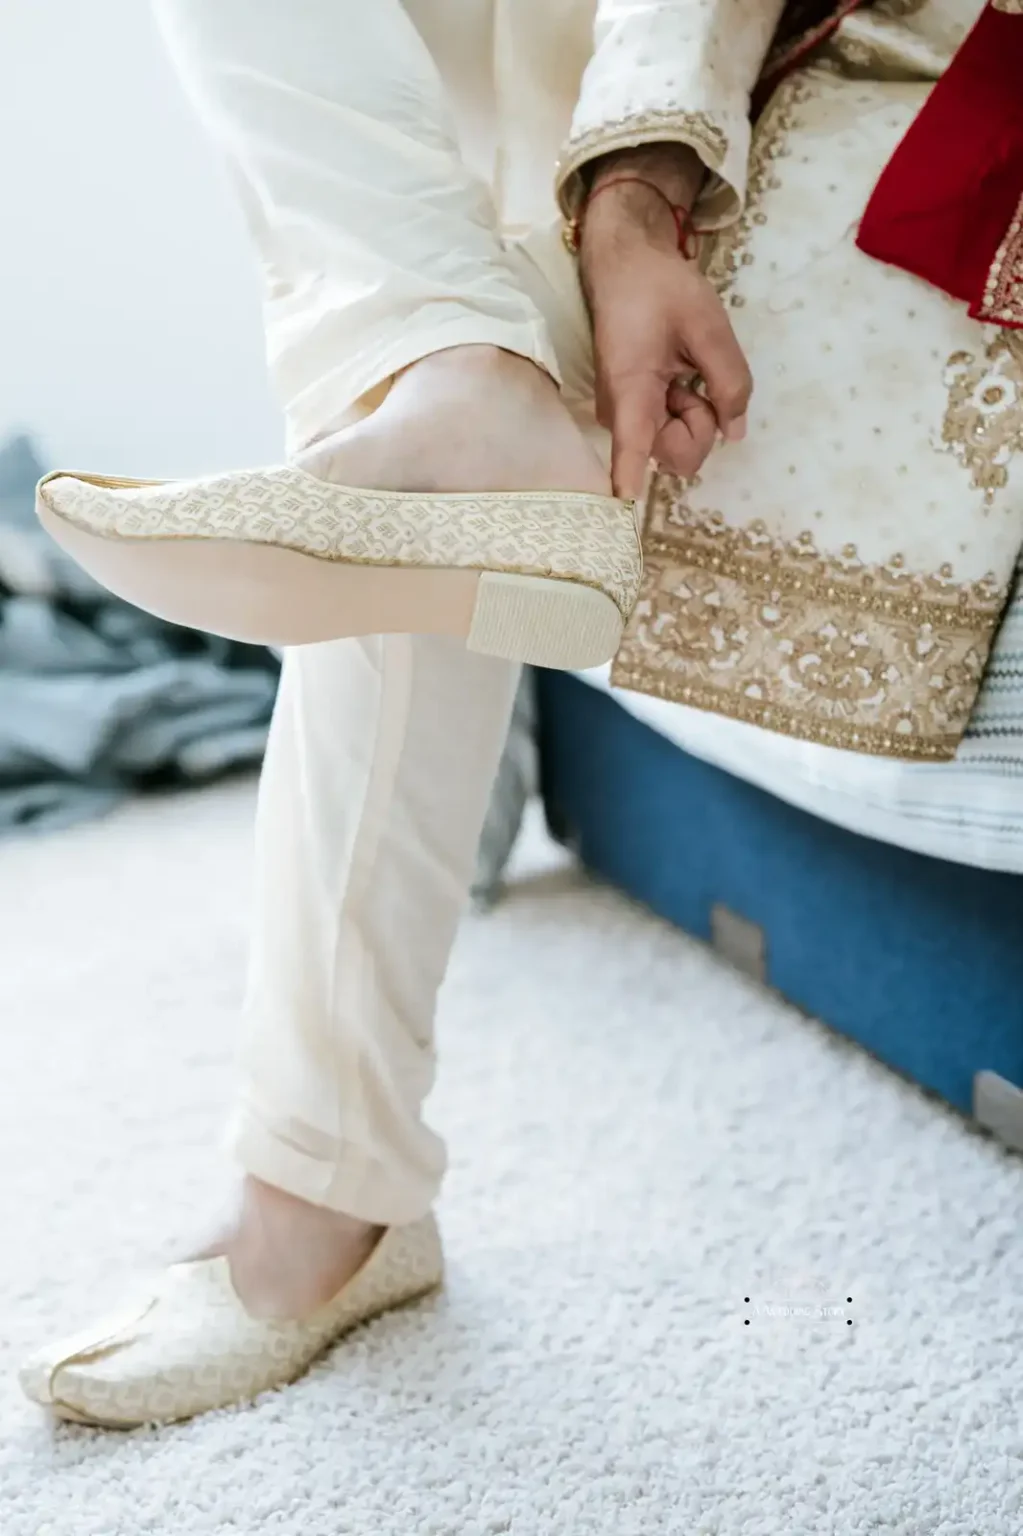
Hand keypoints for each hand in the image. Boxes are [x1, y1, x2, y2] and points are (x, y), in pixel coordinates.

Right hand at [578, 165, 752, 499]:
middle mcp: (621, 415)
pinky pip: (668, 432)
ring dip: (695, 415)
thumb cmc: (660, 289)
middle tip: (697, 380)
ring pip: (674, 446)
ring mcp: (625, 417)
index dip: (628, 477)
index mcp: (632, 391)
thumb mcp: (709, 326)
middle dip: (701, 426)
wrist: (625, 265)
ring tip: (684, 371)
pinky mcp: (631, 414)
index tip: (622, 506)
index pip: (629, 446)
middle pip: (674, 455)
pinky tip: (677, 376)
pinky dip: (685, 409)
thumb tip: (734, 433)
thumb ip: (730, 382)